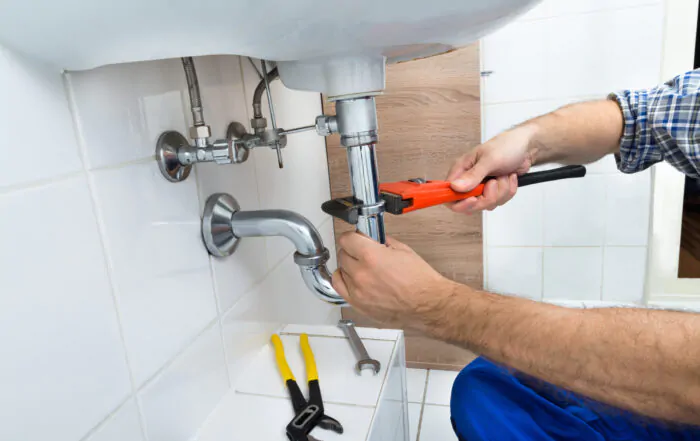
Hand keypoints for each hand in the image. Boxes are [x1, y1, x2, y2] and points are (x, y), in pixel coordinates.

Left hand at [331, 232, 455, 329]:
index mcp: (371, 257)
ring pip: (341, 271)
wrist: (428, 305)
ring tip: (362, 267)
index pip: (346, 239)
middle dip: (352, 250)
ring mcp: (358, 291)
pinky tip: (352, 278)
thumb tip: (372, 238)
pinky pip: (340, 288)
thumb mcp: (403, 250)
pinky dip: (344, 280)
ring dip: (349, 266)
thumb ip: (383, 242)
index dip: (352, 236)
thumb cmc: (420, 282)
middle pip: (343, 254)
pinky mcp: (359, 305)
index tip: (356, 237)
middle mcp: (361, 274)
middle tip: (363, 252)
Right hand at [447, 125, 536, 212]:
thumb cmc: (507, 145)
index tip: (473, 199)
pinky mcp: (493, 191)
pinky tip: (509, 178)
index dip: (458, 201)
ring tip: (503, 175)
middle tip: (494, 183)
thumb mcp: (490, 159)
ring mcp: (481, 187)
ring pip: (486, 204)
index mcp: (462, 169)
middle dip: (487, 196)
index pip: (448, 193)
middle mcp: (468, 180)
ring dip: (501, 192)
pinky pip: (498, 202)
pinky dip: (508, 191)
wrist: (526, 147)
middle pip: (469, 204)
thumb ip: (473, 175)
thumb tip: (455, 187)